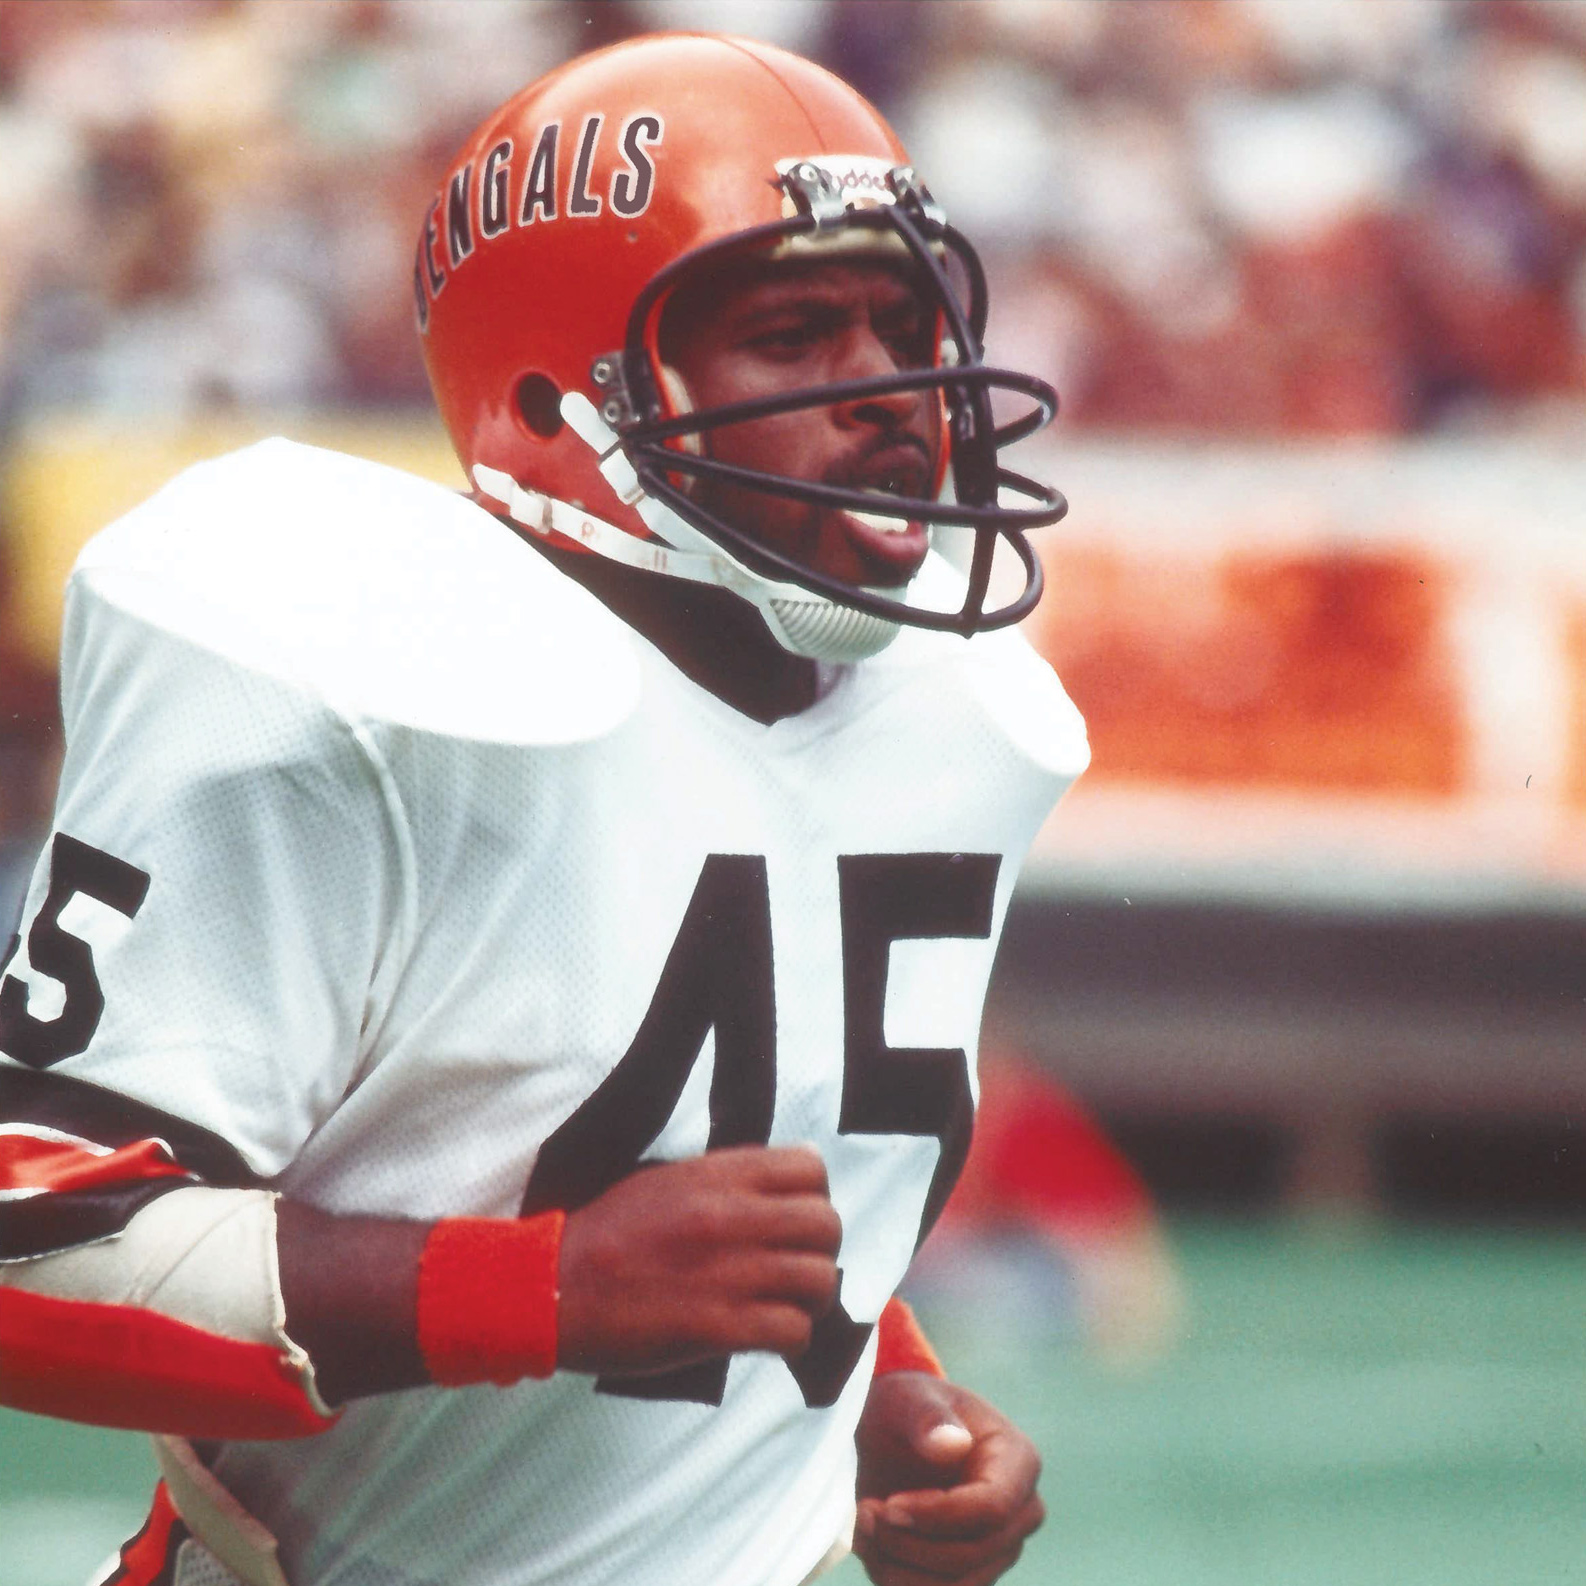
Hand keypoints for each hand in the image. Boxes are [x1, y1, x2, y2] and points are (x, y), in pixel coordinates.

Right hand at [557, 1145, 840, 1376]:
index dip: (814, 1195)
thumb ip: (723, 1180)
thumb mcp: (666, 1181)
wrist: (553, 1288)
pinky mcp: (718, 1327)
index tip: (795, 1218)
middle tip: (797, 1267)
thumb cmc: (607, 1234)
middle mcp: (731, 1216)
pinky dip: (792, 1337)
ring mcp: (728, 1272)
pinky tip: (770, 1336)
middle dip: (821, 1249)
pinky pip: (793, 1330)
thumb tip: (773, 1191)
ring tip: (787, 1305)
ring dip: (811, 1298)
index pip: (810, 1168)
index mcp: (718, 1176)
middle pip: (826, 1223)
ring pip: (819, 1279)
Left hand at [853, 1372, 1043, 1585]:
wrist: (894, 1433)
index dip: (938, 1516)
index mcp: (1018, 1461)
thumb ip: (928, 1417)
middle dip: (909, 1542)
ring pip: (953, 1585)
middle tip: (865, 1511)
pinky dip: (895, 1578)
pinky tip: (870, 1544)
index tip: (888, 1505)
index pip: (992, 1507)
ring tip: (863, 1524)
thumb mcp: (909, 1397)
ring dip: (897, 1566)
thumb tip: (952, 1446)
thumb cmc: (907, 1407)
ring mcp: (999, 1548)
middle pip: (972, 1554)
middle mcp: (1020, 1512)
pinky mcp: (970, 1573)